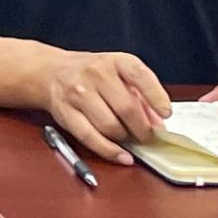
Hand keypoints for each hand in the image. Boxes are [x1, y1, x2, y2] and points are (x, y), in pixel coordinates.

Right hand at [37, 49, 170, 164]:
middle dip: (142, 129)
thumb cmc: (91, 73)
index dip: (156, 97)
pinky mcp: (65, 113)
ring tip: (129, 139)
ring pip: (109, 126)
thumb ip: (140, 94)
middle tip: (147, 137)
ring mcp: (78, 93)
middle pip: (126, 108)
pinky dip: (109, 151)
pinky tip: (121, 155)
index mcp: (114, 61)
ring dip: (125, 138)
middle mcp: (95, 74)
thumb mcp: (119, 73)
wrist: (51, 71)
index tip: (166, 113)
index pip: (140, 76)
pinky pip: (90, 137)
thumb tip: (157, 122)